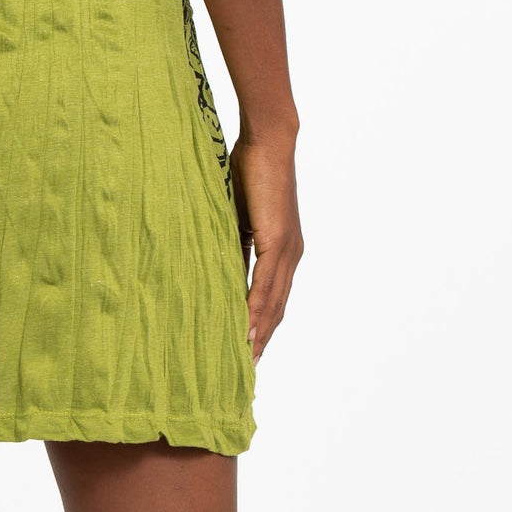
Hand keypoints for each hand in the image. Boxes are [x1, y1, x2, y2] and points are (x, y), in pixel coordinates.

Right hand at [229, 129, 302, 365]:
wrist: (267, 141)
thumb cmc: (250, 171)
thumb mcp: (238, 217)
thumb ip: (233, 246)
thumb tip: (219, 271)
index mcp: (283, 250)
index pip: (274, 298)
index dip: (262, 326)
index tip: (248, 351)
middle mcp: (291, 256)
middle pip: (277, 309)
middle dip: (262, 340)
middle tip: (245, 369)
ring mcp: (287, 250)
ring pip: (273, 303)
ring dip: (259, 333)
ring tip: (244, 360)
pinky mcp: (278, 241)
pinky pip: (265, 284)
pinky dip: (255, 310)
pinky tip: (246, 330)